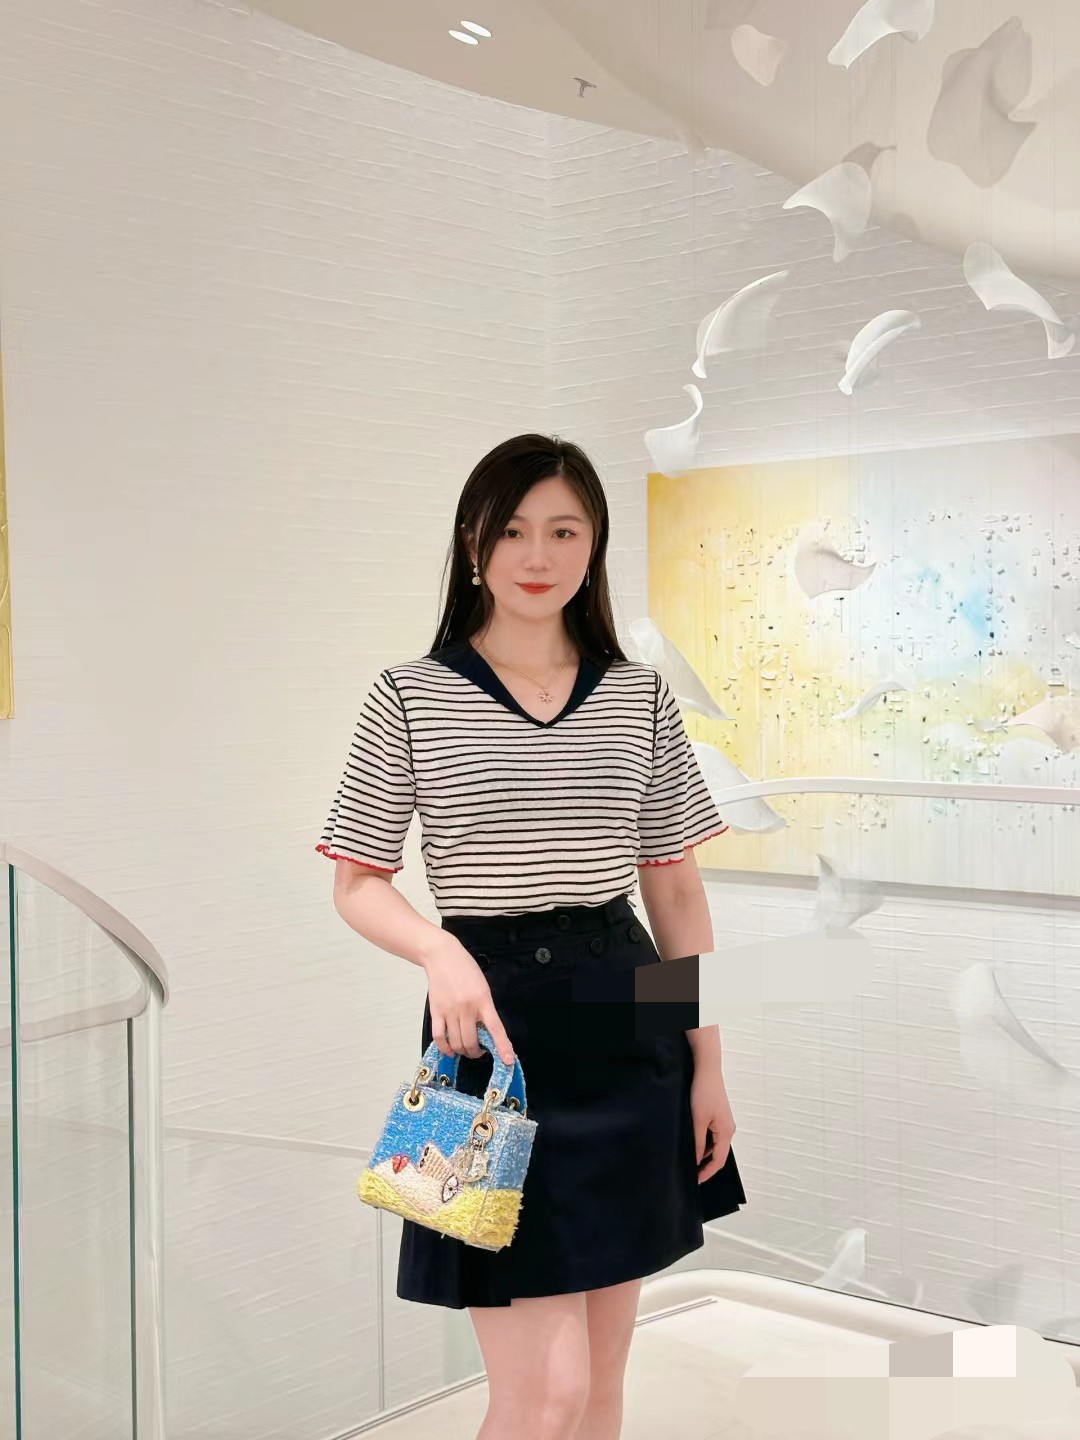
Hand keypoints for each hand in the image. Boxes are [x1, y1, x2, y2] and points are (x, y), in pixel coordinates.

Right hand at [421, 934, 514, 1065]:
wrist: (443, 956)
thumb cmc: (465, 969)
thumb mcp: (483, 987)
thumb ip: (485, 1008)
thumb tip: (486, 1031)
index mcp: (483, 1000)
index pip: (496, 1029)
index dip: (503, 1047)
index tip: (508, 1060)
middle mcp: (467, 1008)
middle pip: (472, 1042)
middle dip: (476, 1052)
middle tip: (478, 1052)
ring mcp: (450, 1011)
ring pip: (456, 1042)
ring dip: (462, 1051)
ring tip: (464, 1049)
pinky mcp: (436, 1011)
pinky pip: (439, 1037)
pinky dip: (444, 1048)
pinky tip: (449, 1049)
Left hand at [690, 1062, 735, 1183]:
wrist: (707, 1069)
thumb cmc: (703, 1092)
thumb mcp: (698, 1120)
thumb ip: (697, 1142)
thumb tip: (695, 1161)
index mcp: (726, 1132)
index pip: (719, 1161)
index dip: (707, 1172)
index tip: (696, 1180)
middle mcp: (728, 1129)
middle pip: (718, 1154)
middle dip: (705, 1165)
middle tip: (691, 1174)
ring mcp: (724, 1122)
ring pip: (714, 1145)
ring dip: (703, 1153)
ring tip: (689, 1160)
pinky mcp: (718, 1116)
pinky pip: (712, 1135)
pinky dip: (703, 1142)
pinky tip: (692, 1142)